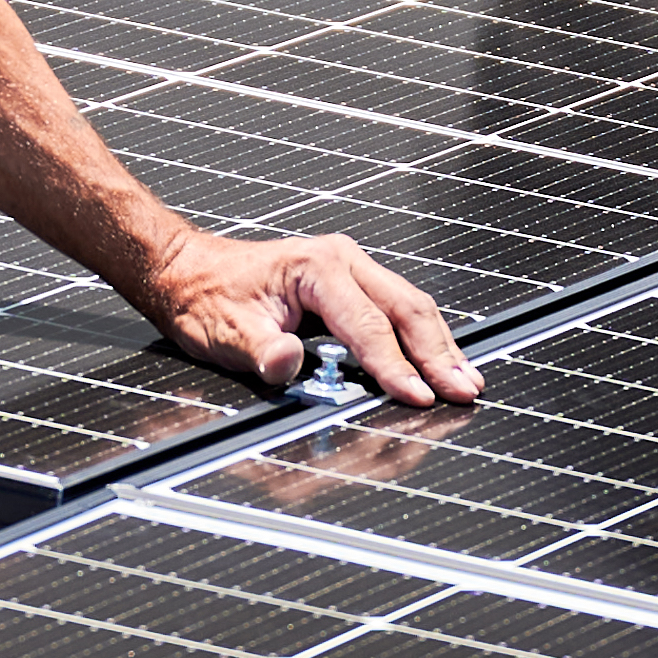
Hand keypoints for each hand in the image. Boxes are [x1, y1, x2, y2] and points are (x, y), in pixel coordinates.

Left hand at [144, 230, 483, 405]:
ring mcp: (352, 268)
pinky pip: (399, 310)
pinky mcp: (354, 284)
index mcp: (315, 269)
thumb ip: (259, 352)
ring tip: (467, 381)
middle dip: (437, 354)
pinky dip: (424, 338)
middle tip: (464, 391)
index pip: (368, 325)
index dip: (395, 366)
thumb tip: (288, 364)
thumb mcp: (224, 333)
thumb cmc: (206, 300)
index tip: (418, 397)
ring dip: (440, 346)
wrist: (190, 272)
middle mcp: (342, 260)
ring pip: (412, 307)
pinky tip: (442, 361)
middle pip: (407, 309)